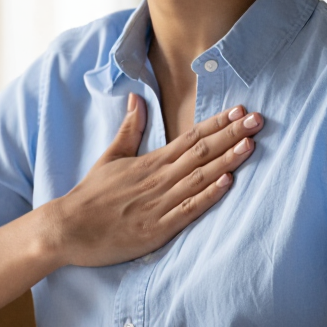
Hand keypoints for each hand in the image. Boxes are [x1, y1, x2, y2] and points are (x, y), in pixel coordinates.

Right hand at [41, 94, 262, 267]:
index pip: (190, 137)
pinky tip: (228, 182)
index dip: (217, 123)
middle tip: (258, 119)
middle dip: (231, 135)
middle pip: (201, 153)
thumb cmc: (91, 195)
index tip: (240, 110)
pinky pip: (188, 210)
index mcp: (150, 162)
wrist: (67, 228)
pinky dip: (208, 195)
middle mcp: (158, 179)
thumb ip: (130, 128)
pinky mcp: (157, 229)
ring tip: (251, 144)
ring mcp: (159, 204)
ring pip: (199, 178)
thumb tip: (138, 98)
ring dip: (227, 160)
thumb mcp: (111, 156)